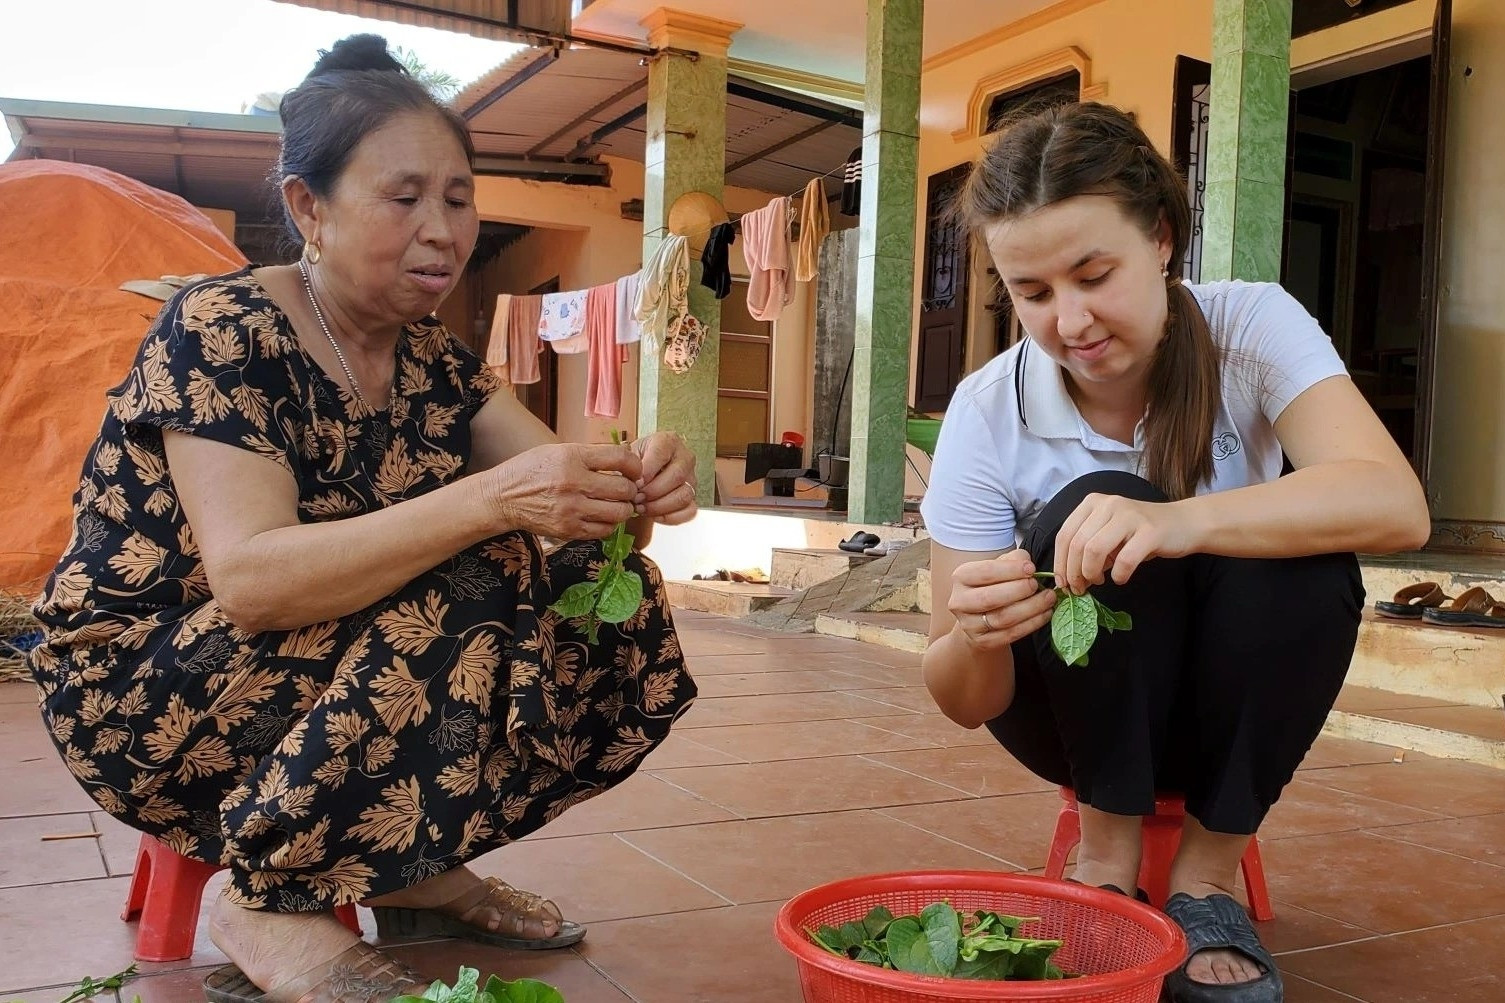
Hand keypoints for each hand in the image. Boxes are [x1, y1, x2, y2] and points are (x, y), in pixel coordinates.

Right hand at [484, 442, 641, 540]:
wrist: (502, 497)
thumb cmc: (532, 470)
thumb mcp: (559, 451)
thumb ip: (590, 455)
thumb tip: (625, 460)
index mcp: (572, 457)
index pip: (621, 459)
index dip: (635, 466)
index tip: (634, 471)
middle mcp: (573, 483)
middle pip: (623, 489)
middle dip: (630, 489)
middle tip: (626, 489)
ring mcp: (571, 509)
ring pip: (619, 513)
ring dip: (623, 508)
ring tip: (617, 504)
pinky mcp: (568, 530)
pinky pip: (604, 530)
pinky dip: (609, 524)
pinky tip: (602, 516)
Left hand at [630, 431, 696, 525]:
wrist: (643, 471)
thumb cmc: (636, 462)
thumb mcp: (629, 456)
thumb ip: (629, 466)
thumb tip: (634, 484)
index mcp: (668, 441)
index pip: (661, 453)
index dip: (647, 471)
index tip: (635, 483)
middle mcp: (685, 457)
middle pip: (677, 476)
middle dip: (653, 491)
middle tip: (636, 498)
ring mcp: (691, 478)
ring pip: (684, 495)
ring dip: (660, 506)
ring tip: (642, 508)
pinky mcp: (693, 497)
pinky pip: (689, 511)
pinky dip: (670, 517)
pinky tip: (654, 515)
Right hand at [948, 550, 1057, 651]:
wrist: (979, 616)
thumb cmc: (993, 585)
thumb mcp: (999, 566)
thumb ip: (1013, 560)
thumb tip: (1027, 564)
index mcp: (961, 577)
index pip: (985, 572)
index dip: (1010, 570)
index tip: (1031, 568)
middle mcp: (959, 601)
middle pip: (991, 598)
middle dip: (1019, 590)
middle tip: (1038, 585)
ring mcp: (969, 625)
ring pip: (1003, 618)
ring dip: (1031, 608)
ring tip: (1049, 598)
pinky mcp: (982, 642)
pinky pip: (1011, 634)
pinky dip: (1032, 624)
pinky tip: (1045, 613)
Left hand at [1053, 493, 1196, 594]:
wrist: (1183, 524)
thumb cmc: (1141, 533)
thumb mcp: (1109, 535)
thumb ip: (1087, 549)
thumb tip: (1069, 577)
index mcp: (1093, 503)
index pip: (1064, 534)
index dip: (1060, 563)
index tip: (1063, 583)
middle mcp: (1108, 504)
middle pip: (1077, 544)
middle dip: (1074, 573)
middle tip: (1080, 588)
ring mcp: (1129, 516)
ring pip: (1094, 550)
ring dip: (1092, 574)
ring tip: (1099, 582)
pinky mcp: (1149, 531)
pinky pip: (1124, 560)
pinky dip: (1119, 575)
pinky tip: (1120, 578)